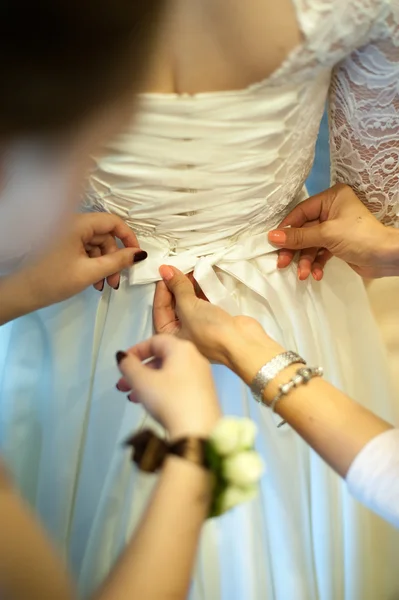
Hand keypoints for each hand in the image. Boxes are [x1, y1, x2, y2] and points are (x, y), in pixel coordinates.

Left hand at [0, 212, 147, 323]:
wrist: (22, 293)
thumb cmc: (53, 280)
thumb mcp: (90, 272)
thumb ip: (117, 261)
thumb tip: (140, 254)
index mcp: (77, 224)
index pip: (112, 222)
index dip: (128, 237)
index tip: (136, 256)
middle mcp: (72, 224)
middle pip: (104, 236)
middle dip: (114, 259)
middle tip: (115, 282)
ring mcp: (66, 234)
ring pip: (96, 246)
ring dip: (104, 265)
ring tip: (103, 286)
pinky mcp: (62, 244)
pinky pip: (85, 251)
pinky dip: (92, 265)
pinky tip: (93, 282)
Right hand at [116, 335, 220, 438]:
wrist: (198, 431)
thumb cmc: (175, 403)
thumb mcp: (142, 381)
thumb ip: (129, 366)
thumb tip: (123, 358)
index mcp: (182, 349)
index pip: (154, 340)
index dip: (136, 351)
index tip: (125, 361)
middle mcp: (195, 360)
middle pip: (161, 358)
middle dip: (139, 371)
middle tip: (125, 381)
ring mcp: (201, 377)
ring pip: (168, 374)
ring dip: (148, 383)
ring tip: (134, 396)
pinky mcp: (203, 395)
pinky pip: (178, 386)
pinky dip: (162, 391)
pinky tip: (152, 404)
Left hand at [152, 265, 282, 375]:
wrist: (243, 342)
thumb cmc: (209, 329)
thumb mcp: (188, 307)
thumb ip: (177, 287)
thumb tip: (164, 269)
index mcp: (168, 336)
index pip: (159, 307)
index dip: (162, 287)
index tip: (167, 270)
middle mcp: (181, 332)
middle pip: (173, 304)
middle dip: (177, 285)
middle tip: (181, 267)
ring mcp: (198, 326)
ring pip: (189, 301)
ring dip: (190, 286)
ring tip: (193, 269)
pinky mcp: (213, 320)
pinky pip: (203, 302)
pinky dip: (202, 290)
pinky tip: (205, 277)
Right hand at [268, 184, 398, 278]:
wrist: (387, 258)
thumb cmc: (359, 237)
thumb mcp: (326, 235)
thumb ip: (298, 237)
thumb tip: (271, 237)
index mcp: (331, 198)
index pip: (301, 212)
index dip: (287, 229)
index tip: (274, 244)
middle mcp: (332, 210)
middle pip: (304, 229)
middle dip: (295, 249)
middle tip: (282, 264)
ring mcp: (335, 227)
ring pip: (310, 243)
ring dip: (305, 260)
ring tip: (303, 274)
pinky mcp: (337, 243)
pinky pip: (319, 251)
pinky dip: (316, 263)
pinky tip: (316, 274)